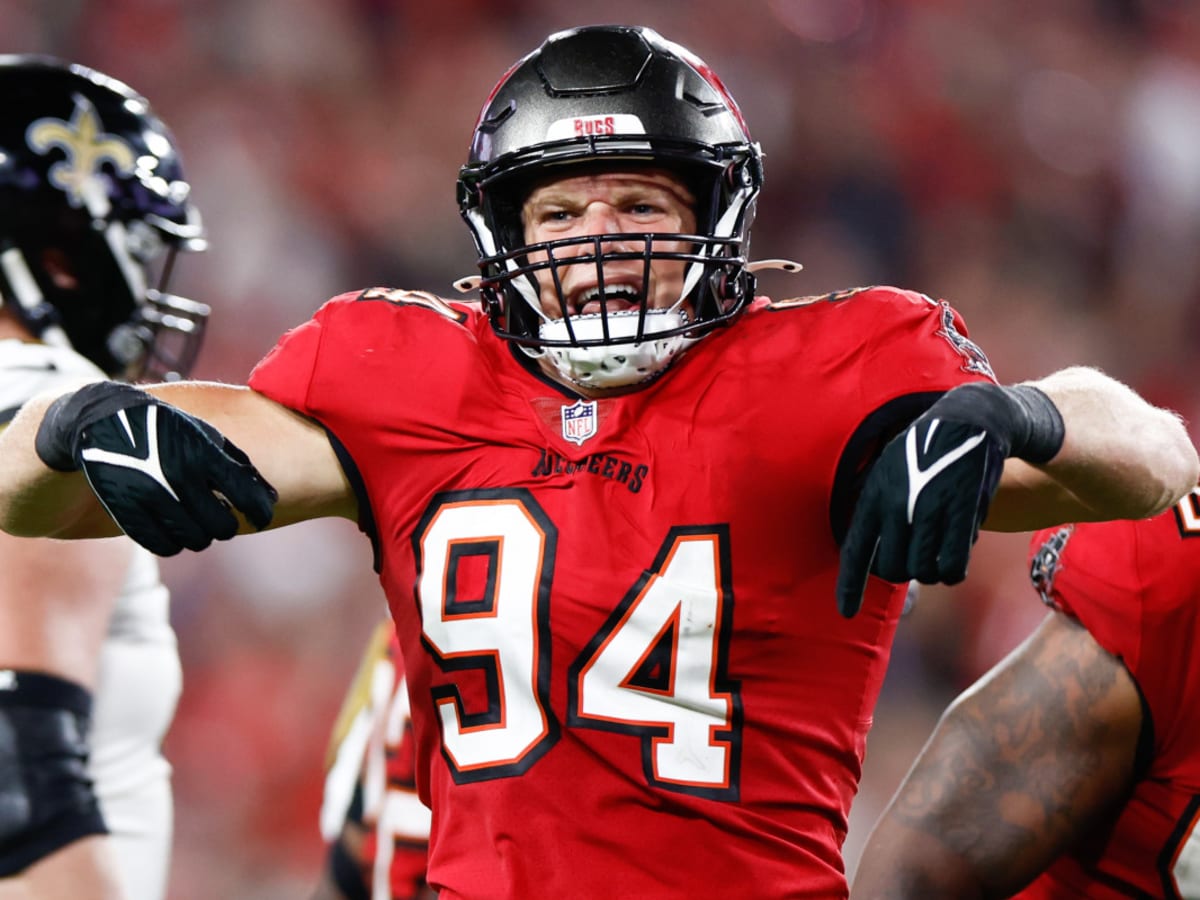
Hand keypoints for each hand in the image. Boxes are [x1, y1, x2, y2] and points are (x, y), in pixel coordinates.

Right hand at [36, 383, 276, 555]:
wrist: (103, 422)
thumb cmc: (167, 429)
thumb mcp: (205, 435)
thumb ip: (239, 464)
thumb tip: (272, 498)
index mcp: (202, 453)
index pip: (246, 496)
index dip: (261, 512)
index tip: (262, 517)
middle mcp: (178, 475)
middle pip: (222, 527)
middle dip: (227, 526)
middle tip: (222, 518)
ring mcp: (150, 495)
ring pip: (195, 541)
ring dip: (201, 535)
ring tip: (196, 521)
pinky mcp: (127, 512)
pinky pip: (164, 546)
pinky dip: (174, 543)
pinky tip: (174, 528)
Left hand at [835, 381, 1062, 617]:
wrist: (966, 422)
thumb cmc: (922, 452)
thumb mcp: (886, 473)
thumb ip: (877, 511)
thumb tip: (874, 557)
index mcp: (873, 496)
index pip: (856, 550)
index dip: (849, 585)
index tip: (845, 612)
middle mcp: (898, 506)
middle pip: (895, 570)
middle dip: (904, 571)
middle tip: (915, 556)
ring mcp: (930, 512)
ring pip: (924, 572)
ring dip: (931, 570)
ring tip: (937, 547)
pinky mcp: (962, 515)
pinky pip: (953, 567)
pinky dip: (953, 569)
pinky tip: (955, 550)